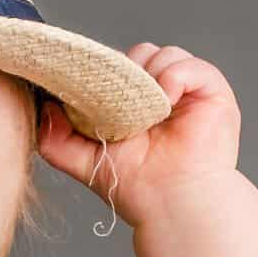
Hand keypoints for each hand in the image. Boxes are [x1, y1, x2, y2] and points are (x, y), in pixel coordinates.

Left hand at [38, 44, 241, 227]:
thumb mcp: (83, 160)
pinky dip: (174, 77)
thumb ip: (55, 138)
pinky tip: (165, 103)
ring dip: (148, 75)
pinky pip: (191, 65)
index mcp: (138, 103)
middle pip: (141, 53)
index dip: (106, 73)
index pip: (119, 66)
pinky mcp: (212, 92)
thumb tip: (44, 107)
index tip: (93, 89)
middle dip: (125, 72)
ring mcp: (190, 92)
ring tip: (145, 110)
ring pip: (163, 53)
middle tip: (120, 105)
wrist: (170, 203)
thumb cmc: (136, 187)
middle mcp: (164, 93)